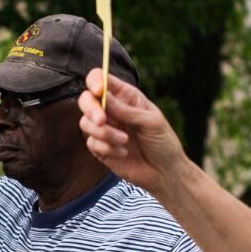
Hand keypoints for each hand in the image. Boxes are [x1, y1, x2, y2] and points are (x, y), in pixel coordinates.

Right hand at [79, 71, 188, 193]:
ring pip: (85, 123)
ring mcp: (105, 129)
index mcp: (125, 97)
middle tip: (102, 121)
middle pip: (86, 99)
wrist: (165, 172)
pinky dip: (107, 148)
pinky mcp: (101, 148)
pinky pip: (91, 143)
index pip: (101, 79)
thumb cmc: (163, 142)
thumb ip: (126, 110)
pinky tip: (123, 153)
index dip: (95, 81)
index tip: (98, 91)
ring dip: (104, 133)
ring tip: (124, 141)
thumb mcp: (150, 122)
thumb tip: (102, 95)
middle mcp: (112, 110)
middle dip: (91, 109)